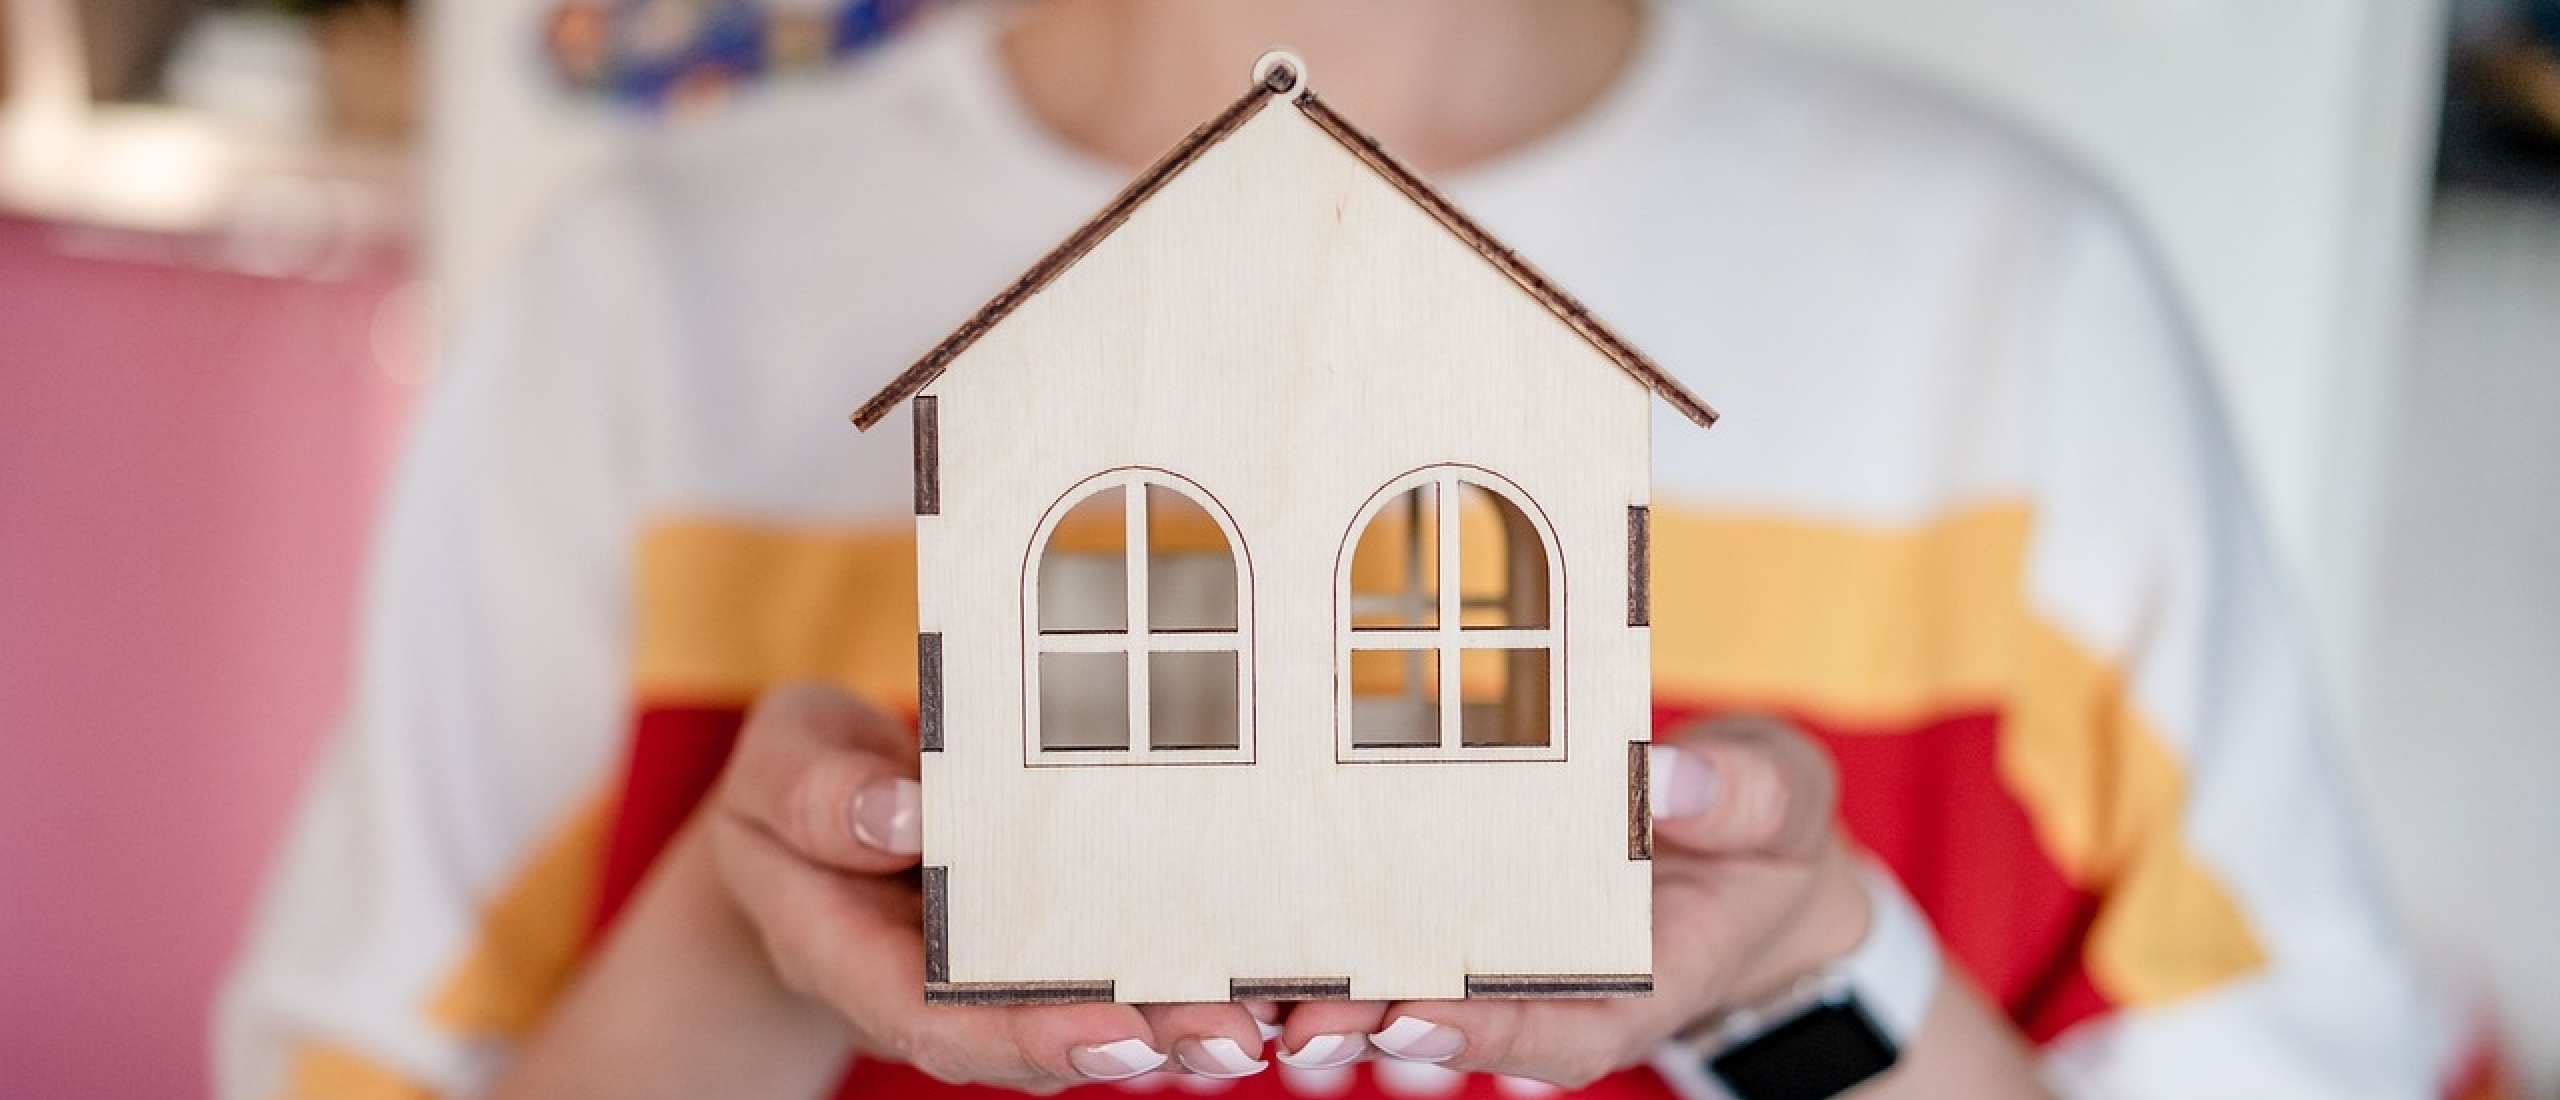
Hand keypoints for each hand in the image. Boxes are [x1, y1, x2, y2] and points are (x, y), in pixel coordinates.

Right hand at [700, 682, 1273, 1090]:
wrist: (814, 808)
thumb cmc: (797, 782)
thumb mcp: (781, 764)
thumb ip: (820, 795)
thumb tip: (900, 815)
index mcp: (864, 960)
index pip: (948, 1023)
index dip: (1033, 1036)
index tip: (1115, 1036)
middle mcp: (948, 984)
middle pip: (1048, 1034)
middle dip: (1145, 1041)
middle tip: (1233, 1038)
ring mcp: (1006, 966)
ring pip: (1102, 1008)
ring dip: (1187, 1016)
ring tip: (1276, 1013)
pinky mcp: (1057, 928)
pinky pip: (1125, 950)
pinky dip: (1196, 958)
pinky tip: (1273, 955)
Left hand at [1272, 714, 1871, 1086]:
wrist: (1743, 847)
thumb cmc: (1762, 826)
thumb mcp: (1783, 801)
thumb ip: (1741, 796)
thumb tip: (1668, 776)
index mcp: (1640, 977)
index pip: (1561, 1026)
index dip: (1484, 1032)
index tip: (1409, 1016)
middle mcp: (1556, 982)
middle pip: (1456, 1020)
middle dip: (1371, 1025)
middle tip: (1294, 1020)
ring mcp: (1502, 952)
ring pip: (1402, 986)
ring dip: (1324, 992)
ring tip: (1242, 991)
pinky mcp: (1456, 906)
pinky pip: (1386, 928)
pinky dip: (1322, 931)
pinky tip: (1247, 920)